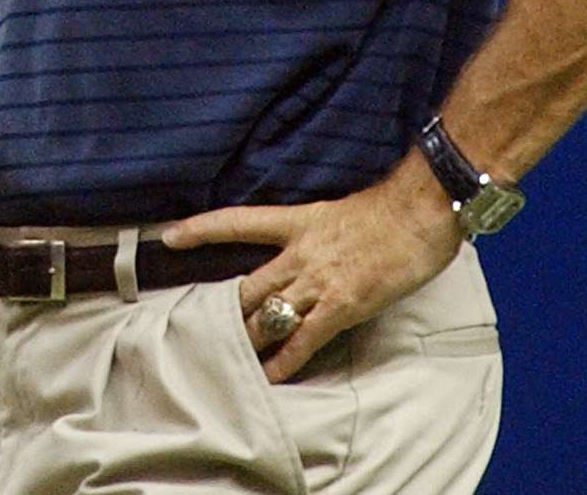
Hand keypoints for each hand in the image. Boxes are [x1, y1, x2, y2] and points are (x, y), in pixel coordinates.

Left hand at [159, 151, 462, 381]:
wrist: (418, 215)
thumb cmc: (384, 212)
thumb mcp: (334, 213)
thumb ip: (310, 233)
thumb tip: (295, 249)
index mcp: (295, 222)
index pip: (236, 222)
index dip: (200, 229)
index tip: (169, 236)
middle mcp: (299, 253)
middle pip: (248, 284)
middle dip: (225, 308)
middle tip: (198, 325)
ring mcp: (318, 281)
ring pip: (270, 314)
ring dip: (249, 337)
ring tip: (227, 356)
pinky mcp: (342, 307)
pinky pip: (305, 339)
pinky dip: (286, 359)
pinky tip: (270, 374)